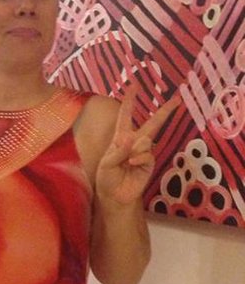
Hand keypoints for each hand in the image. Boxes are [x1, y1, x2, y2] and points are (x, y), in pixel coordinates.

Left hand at [95, 88, 179, 205]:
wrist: (114, 196)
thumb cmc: (107, 178)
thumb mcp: (106, 163)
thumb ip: (118, 151)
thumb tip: (131, 138)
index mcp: (120, 138)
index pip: (125, 117)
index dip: (129, 102)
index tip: (133, 87)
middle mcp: (134, 143)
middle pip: (152, 123)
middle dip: (165, 111)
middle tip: (177, 98)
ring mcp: (144, 153)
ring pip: (147, 140)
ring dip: (135, 149)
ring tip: (127, 161)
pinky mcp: (149, 163)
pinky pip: (147, 154)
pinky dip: (139, 158)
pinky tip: (132, 164)